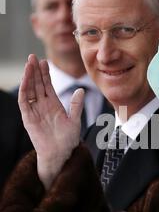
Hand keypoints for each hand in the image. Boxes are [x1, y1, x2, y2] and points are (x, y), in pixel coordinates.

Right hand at [19, 54, 84, 188]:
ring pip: (30, 91)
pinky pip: (24, 102)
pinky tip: (25, 80)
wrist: (60, 154)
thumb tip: (81, 90)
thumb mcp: (75, 120)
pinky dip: (24, 91)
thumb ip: (76, 105)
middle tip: (33, 57)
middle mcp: (43, 106)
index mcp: (53, 104)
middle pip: (37, 84)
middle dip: (35, 71)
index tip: (44, 61)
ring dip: (28, 78)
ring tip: (28, 64)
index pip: (47, 85)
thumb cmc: (68, 140)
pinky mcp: (28, 118)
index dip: (45, 74)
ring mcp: (35, 111)